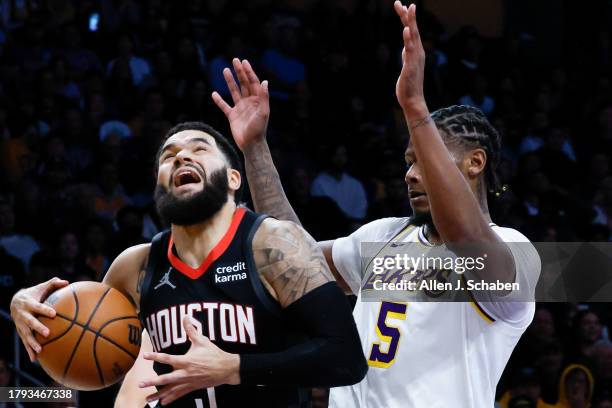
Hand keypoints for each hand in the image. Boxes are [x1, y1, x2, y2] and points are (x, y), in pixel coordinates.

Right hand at [10, 277, 68, 360]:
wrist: (14, 302)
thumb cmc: (34, 294)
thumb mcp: (41, 287)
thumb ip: (53, 283)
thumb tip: (66, 282)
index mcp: (29, 304)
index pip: (38, 307)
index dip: (45, 310)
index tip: (54, 314)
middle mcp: (23, 315)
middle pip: (30, 322)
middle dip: (38, 328)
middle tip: (48, 333)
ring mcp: (20, 325)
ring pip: (26, 335)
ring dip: (32, 343)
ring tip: (40, 350)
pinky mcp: (20, 332)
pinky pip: (25, 342)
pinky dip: (29, 351)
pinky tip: (34, 359)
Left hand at [139, 316, 239, 404]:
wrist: (226, 368)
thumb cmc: (214, 353)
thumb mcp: (202, 340)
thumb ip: (191, 330)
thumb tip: (185, 317)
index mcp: (187, 361)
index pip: (168, 358)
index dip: (156, 356)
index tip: (145, 356)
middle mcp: (186, 373)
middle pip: (166, 378)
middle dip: (153, 382)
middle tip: (140, 384)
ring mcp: (189, 382)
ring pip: (171, 389)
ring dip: (159, 395)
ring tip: (148, 399)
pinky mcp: (193, 387)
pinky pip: (180, 394)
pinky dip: (171, 398)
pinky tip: (163, 403)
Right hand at [212, 58, 269, 150]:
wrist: (251, 144)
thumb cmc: (259, 129)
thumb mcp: (263, 112)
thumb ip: (263, 97)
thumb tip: (265, 81)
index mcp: (257, 100)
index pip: (253, 82)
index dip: (249, 72)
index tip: (244, 62)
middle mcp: (249, 102)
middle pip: (244, 84)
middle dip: (240, 72)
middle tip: (235, 60)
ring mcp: (240, 108)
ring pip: (234, 92)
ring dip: (230, 81)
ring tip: (225, 70)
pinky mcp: (232, 116)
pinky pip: (224, 106)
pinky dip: (219, 100)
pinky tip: (214, 93)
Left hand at [394, 2, 426, 116]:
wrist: (413, 100)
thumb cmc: (409, 84)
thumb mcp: (407, 66)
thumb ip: (407, 56)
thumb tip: (406, 49)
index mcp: (416, 51)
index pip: (411, 30)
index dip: (407, 18)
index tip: (402, 5)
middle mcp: (418, 52)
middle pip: (412, 30)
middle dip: (407, 15)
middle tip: (401, 2)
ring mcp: (415, 59)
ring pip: (413, 37)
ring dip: (411, 22)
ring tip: (408, 9)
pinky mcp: (410, 66)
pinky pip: (410, 51)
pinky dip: (408, 39)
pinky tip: (406, 30)